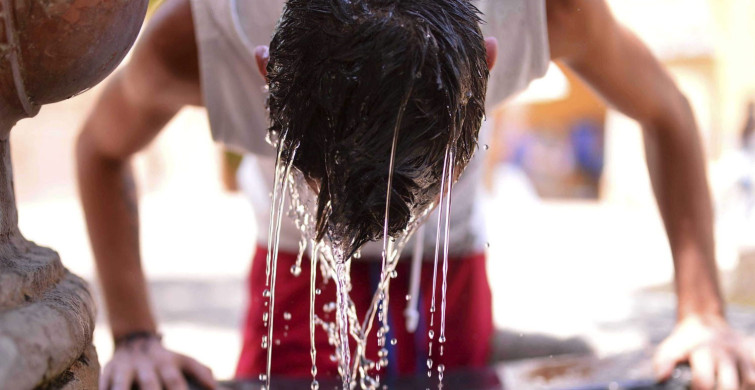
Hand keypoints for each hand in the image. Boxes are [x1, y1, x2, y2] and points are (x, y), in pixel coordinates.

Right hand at [101, 336, 217, 389]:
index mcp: (167, 363)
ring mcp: (126, 368)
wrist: (135, 340)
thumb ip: (199, 370)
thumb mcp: (182, 360)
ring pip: (122, 383)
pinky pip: (104, 384)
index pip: (175, 381)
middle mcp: (147, 365)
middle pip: (150, 384)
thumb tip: (214, 387)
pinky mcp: (108, 371)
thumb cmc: (163, 359)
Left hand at [654, 315, 754, 389]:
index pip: (703, 382)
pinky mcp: (751, 357)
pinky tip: (737, 385)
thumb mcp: (669, 348)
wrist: (705, 321)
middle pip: (729, 386)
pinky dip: (749, 385)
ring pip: (748, 382)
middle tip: (709, 389)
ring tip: (720, 387)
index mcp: (703, 351)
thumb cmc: (685, 342)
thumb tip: (662, 378)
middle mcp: (725, 353)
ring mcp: (741, 355)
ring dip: (738, 389)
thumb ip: (663, 363)